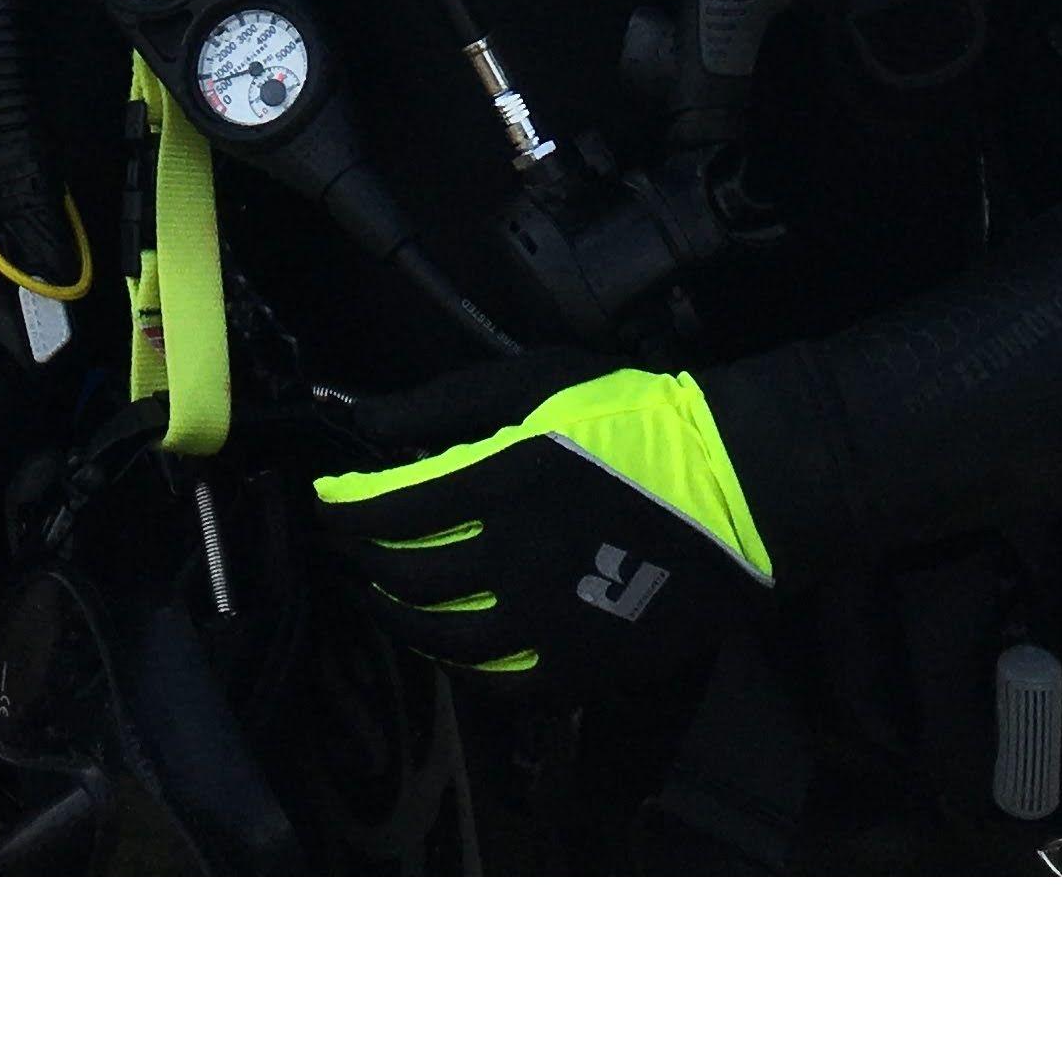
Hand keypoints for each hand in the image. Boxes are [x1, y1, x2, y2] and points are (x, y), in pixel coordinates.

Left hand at [312, 355, 772, 694]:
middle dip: (362, 558)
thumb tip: (362, 420)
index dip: (343, 507)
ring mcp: (545, 623)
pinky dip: (459, 660)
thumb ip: (444, 403)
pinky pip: (497, 678)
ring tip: (385, 593)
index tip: (327, 499)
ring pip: (441, 636)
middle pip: (405, 575)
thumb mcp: (535, 382)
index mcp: (496, 483)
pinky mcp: (580, 665)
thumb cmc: (630, 420)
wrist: (734, 489)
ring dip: (400, 614)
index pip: (386, 510)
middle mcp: (510, 561)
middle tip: (349, 545)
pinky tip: (448, 638)